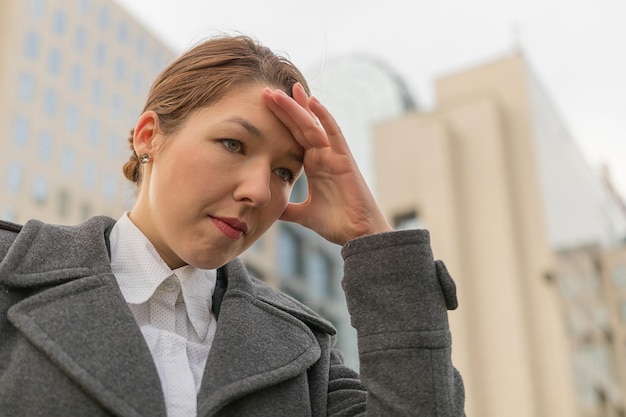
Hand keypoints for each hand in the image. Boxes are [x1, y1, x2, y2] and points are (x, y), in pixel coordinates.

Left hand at [262, 83, 392, 245]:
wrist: (357, 234)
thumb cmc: (337, 223)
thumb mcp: (303, 214)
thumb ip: (288, 209)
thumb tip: (270, 209)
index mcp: (313, 165)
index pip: (293, 136)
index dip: (279, 121)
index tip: (262, 106)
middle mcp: (323, 155)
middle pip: (300, 125)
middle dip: (284, 108)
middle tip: (266, 91)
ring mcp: (333, 155)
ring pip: (312, 125)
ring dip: (297, 107)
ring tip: (282, 91)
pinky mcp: (344, 158)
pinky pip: (333, 132)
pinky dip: (324, 116)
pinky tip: (312, 100)